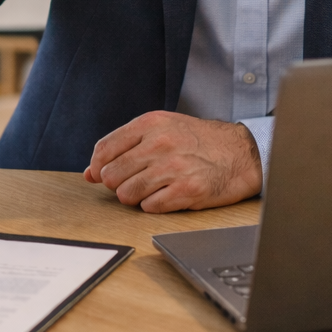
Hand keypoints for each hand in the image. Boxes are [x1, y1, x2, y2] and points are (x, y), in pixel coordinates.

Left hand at [83, 111, 261, 212]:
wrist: (241, 153)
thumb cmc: (198, 141)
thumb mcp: (161, 129)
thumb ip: (125, 146)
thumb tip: (90, 173)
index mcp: (150, 124)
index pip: (104, 149)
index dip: (98, 167)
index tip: (102, 174)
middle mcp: (160, 143)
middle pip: (112, 175)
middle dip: (116, 184)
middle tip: (132, 182)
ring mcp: (174, 168)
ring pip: (127, 194)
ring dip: (133, 197)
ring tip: (150, 189)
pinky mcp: (187, 190)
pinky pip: (150, 207)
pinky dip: (153, 206)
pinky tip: (166, 195)